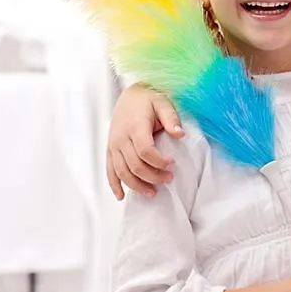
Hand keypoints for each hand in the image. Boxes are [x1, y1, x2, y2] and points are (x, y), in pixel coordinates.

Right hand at [106, 83, 181, 199]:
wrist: (130, 95)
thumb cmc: (148, 99)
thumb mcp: (163, 103)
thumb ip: (171, 118)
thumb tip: (180, 134)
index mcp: (135, 126)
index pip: (145, 151)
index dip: (159, 161)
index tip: (172, 164)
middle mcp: (121, 138)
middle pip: (134, 165)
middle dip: (152, 176)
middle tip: (169, 179)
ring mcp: (113, 145)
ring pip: (122, 172)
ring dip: (137, 185)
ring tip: (152, 192)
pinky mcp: (110, 150)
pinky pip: (110, 170)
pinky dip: (114, 184)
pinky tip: (121, 196)